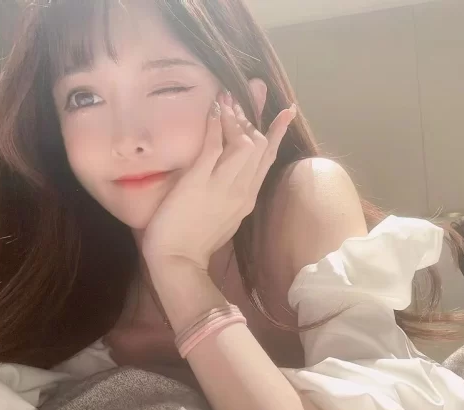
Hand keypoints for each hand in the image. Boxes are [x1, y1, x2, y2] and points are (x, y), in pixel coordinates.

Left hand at [142, 91, 295, 270]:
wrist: (178, 262)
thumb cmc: (194, 243)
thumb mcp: (223, 219)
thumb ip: (231, 197)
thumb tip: (231, 178)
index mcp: (247, 198)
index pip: (267, 159)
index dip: (276, 133)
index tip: (285, 111)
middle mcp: (241, 190)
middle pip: (259, 146)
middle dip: (255, 116)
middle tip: (247, 92)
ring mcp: (222, 186)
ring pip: (241, 144)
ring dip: (234, 117)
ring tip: (226, 96)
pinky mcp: (199, 183)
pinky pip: (212, 148)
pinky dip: (214, 126)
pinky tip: (213, 108)